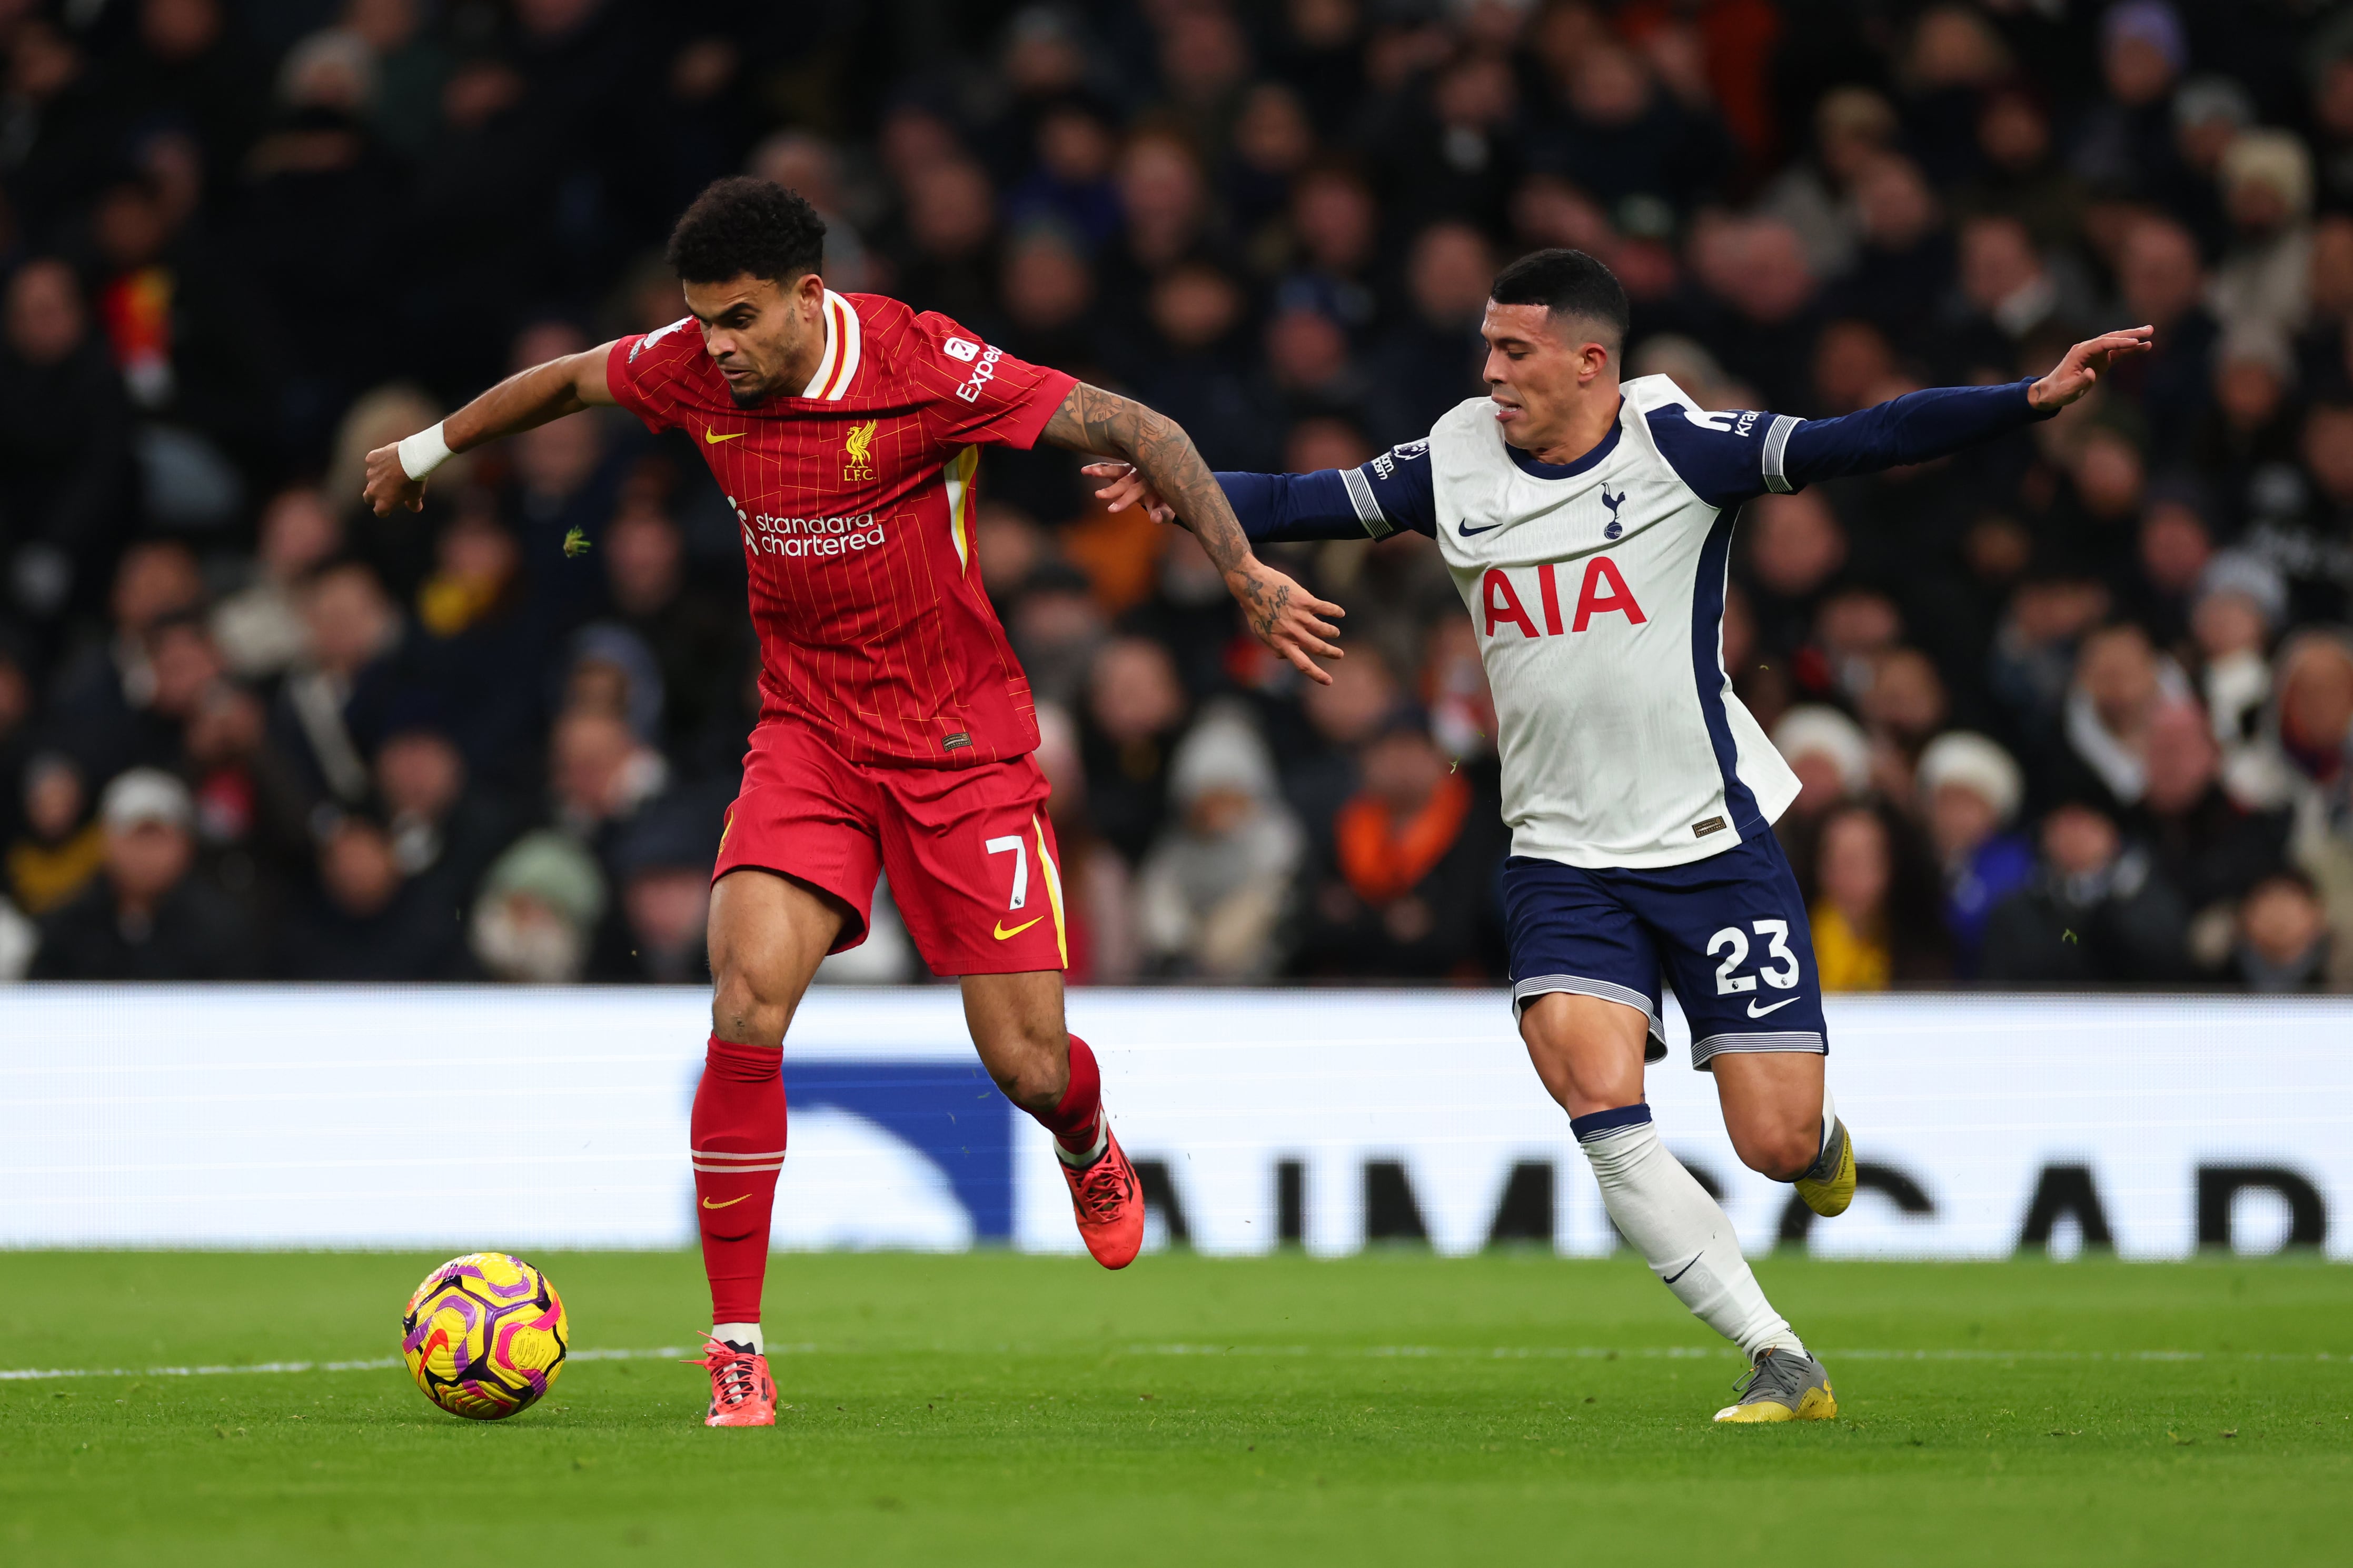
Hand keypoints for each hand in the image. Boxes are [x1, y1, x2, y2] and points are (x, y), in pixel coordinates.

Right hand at [363, 442, 427, 515]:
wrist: (411, 459)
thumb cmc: (415, 479)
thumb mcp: (417, 494)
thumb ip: (413, 503)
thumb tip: (416, 508)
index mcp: (383, 504)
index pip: (379, 511)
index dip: (385, 510)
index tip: (389, 506)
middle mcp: (373, 491)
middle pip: (368, 497)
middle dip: (375, 495)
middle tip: (386, 490)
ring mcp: (370, 474)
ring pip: (371, 477)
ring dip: (378, 476)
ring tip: (393, 470)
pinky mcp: (371, 460)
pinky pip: (373, 461)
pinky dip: (379, 461)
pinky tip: (390, 457)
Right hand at [1082, 461, 1173, 523]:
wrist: (1170, 478)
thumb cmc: (1169, 497)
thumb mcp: (1170, 507)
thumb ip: (1163, 513)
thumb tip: (1155, 519)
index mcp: (1153, 481)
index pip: (1137, 491)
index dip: (1125, 501)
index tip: (1111, 510)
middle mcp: (1142, 473)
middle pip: (1125, 481)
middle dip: (1112, 489)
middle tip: (1098, 495)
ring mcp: (1132, 469)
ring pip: (1117, 469)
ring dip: (1102, 471)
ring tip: (1087, 472)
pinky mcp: (1124, 467)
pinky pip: (1111, 466)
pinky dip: (1099, 467)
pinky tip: (1085, 470)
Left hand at [1228, 558, 1344, 684]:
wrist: (1251, 584)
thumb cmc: (1255, 609)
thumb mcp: (1260, 633)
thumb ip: (1274, 647)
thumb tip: (1285, 657)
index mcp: (1281, 642)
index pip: (1302, 664)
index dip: (1317, 674)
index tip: (1329, 681)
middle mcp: (1291, 632)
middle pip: (1318, 648)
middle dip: (1332, 653)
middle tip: (1340, 654)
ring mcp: (1298, 616)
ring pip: (1324, 630)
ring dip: (1332, 632)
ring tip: (1335, 633)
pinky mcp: (1304, 600)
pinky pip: (1326, 608)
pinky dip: (1335, 612)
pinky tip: (1340, 613)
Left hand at [2028, 327, 2154, 411]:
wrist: (2052, 392)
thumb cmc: (2058, 391)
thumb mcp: (2067, 390)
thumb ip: (2080, 382)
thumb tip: (2091, 373)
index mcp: (2079, 352)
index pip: (2102, 344)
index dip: (2118, 342)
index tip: (2134, 342)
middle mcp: (2088, 349)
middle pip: (2112, 338)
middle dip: (2130, 334)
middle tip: (2149, 330)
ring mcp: (2095, 354)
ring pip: (2116, 343)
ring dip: (2133, 338)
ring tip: (2150, 333)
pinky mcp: (2100, 360)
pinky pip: (2118, 353)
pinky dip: (2130, 350)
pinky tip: (2144, 347)